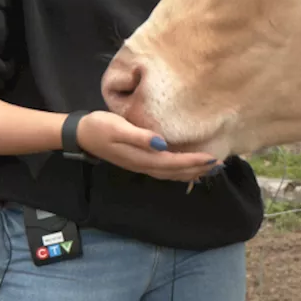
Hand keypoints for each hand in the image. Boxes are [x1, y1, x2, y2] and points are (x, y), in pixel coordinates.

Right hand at [75, 111, 219, 182]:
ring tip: (209, 169)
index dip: (194, 161)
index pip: (174, 162)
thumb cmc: (100, 126)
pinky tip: (186, 168)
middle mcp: (144, 165)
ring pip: (171, 174)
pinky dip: (179, 171)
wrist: (81, 133)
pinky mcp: (139, 161)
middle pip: (176, 172)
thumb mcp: (119, 127)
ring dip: (191, 172)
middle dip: (198, 169)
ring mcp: (141, 165)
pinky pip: (164, 170)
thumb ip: (140, 137)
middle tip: (220, 164)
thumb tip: (161, 144)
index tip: (212, 159)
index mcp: (142, 157)